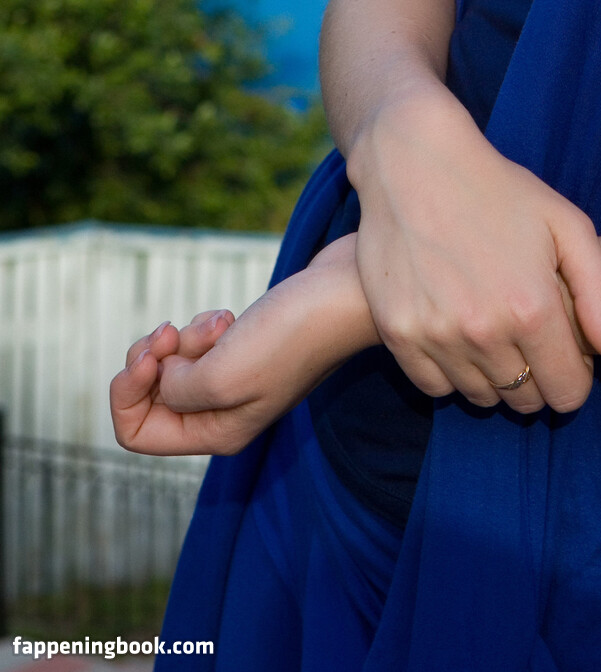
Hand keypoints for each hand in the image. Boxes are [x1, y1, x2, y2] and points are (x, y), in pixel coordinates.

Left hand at [109, 237, 377, 456]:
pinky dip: (204, 323)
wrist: (346, 291)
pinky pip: (197, 340)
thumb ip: (175, 390)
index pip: (137, 434)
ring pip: (173, 362)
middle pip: (150, 395)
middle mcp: (223, 413)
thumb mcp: (222, 375)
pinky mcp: (245, 346)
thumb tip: (164, 377)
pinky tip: (231, 315)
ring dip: (184, 335)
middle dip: (153, 357)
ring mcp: (235, 377)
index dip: (128, 394)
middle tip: (171, 332)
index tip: (150, 358)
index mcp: (217, 434)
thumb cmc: (291, 335)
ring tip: (221, 322)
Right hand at [347, 85, 600, 416]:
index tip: (568, 353)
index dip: (576, 378)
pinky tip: (459, 330)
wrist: (416, 163)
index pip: (568, 393)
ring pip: (481, 398)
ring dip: (495, 375)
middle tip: (529, 335)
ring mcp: (436, 336)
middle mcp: (483, 332)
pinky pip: (436, 387)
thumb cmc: (500, 190)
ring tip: (495, 328)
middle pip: (525, 401)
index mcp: (531, 308)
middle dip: (537, 378)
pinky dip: (452, 371)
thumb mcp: (566, 224)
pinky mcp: (398, 335)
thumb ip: (600, 293)